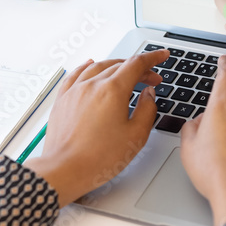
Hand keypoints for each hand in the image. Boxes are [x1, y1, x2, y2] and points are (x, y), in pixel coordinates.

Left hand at [24, 49, 167, 206]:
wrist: (65, 170)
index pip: (137, 64)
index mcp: (112, 91)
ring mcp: (75, 90)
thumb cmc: (98, 158)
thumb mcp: (135, 136)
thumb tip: (148, 94)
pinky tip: (90, 64)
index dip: (153, 58)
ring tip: (127, 73)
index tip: (162, 56)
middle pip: (119, 65)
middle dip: (139, 68)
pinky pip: (76, 74)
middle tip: (151, 78)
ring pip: (98, 66)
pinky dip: (88, 66)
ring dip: (116, 66)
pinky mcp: (63, 99)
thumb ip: (147, 110)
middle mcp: (92, 85)